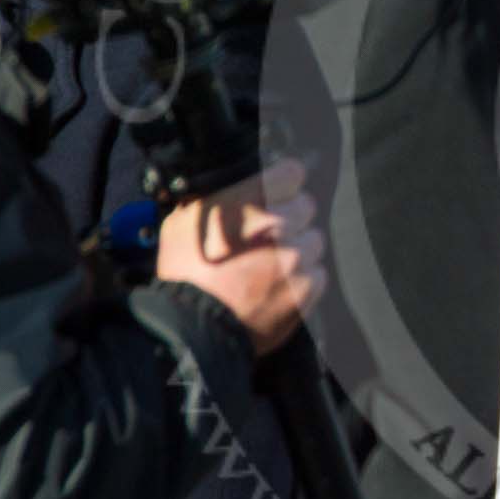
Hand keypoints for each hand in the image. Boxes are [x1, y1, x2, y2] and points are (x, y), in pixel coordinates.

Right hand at [156, 159, 326, 354]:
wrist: (189, 325)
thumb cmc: (182, 270)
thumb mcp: (185, 218)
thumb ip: (220, 197)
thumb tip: (238, 189)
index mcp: (254, 199)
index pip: (292, 173)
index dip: (283, 181)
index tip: (278, 191)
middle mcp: (282, 224)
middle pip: (305, 207)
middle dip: (289, 217)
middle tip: (268, 235)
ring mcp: (297, 258)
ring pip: (314, 241)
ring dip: (299, 248)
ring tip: (273, 264)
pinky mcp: (305, 290)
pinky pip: (317, 274)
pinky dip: (304, 279)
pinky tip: (280, 286)